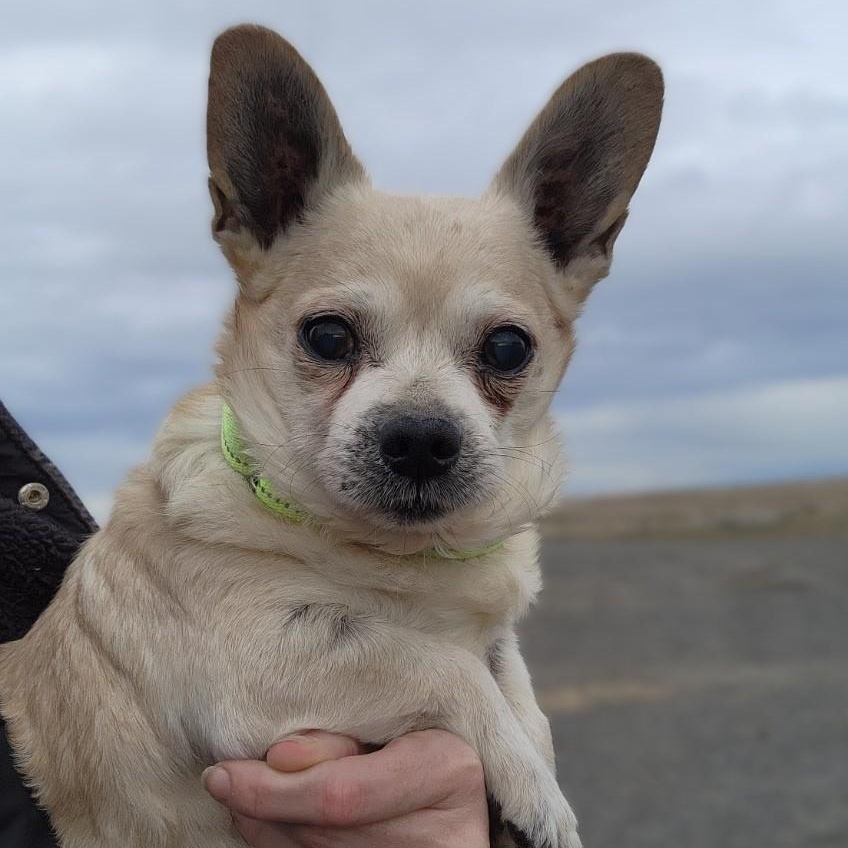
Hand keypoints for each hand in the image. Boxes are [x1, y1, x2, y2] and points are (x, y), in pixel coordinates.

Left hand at [202, 729, 489, 846]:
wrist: (460, 786)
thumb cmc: (421, 735)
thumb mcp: (388, 721)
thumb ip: (337, 743)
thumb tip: (276, 759)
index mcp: (448, 769)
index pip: (343, 795)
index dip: (274, 792)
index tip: (221, 774)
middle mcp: (449, 831)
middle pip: (326, 832)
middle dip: (265, 809)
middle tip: (225, 782)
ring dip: (270, 831)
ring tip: (247, 800)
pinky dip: (288, 846)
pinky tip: (271, 823)